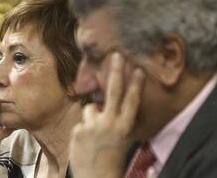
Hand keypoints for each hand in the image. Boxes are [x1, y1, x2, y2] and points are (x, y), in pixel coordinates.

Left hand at [69, 53, 145, 177]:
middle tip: (116, 55)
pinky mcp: (78, 130)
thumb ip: (113, 122)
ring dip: (92, 116)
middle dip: (115, 71)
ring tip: (94, 134)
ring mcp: (93, 126)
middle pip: (113, 92)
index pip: (132, 101)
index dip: (136, 84)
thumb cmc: (110, 161)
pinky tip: (85, 143)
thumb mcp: (119, 140)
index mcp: (124, 128)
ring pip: (90, 109)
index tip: (138, 69)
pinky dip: (83, 129)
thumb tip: (103, 106)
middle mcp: (110, 124)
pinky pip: (81, 122)